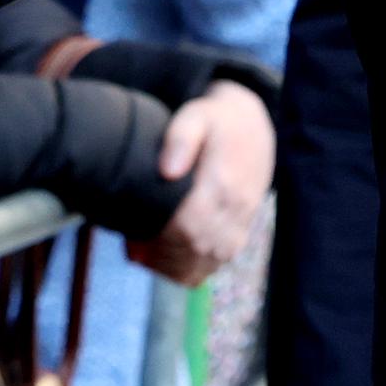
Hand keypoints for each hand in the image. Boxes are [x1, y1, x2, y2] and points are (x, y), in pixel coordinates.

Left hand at [128, 79, 274, 286]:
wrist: (252, 129)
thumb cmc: (216, 121)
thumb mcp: (195, 116)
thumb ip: (180, 138)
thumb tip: (167, 171)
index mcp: (223, 181)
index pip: (191, 223)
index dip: (160, 237)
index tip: (135, 236)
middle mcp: (236, 209)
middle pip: (196, 249)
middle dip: (160, 255)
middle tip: (133, 247)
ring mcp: (241, 224)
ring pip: (206, 263)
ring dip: (172, 266)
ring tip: (145, 255)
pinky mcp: (240, 233)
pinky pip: (215, 265)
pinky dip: (189, 270)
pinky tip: (166, 260)